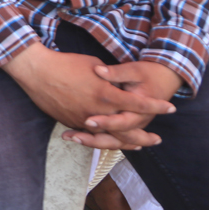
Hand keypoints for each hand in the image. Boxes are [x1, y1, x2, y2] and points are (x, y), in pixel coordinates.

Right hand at [3, 44, 175, 149]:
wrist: (37, 72)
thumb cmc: (66, 64)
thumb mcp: (94, 65)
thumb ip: (110, 79)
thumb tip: (118, 85)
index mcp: (107, 94)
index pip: (138, 103)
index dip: (156, 106)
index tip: (171, 108)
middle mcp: (98, 111)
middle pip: (128, 130)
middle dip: (145, 136)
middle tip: (157, 139)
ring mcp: (84, 120)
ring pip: (110, 138)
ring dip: (126, 142)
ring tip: (138, 145)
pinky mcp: (72, 124)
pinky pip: (92, 136)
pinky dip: (105, 140)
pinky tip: (112, 141)